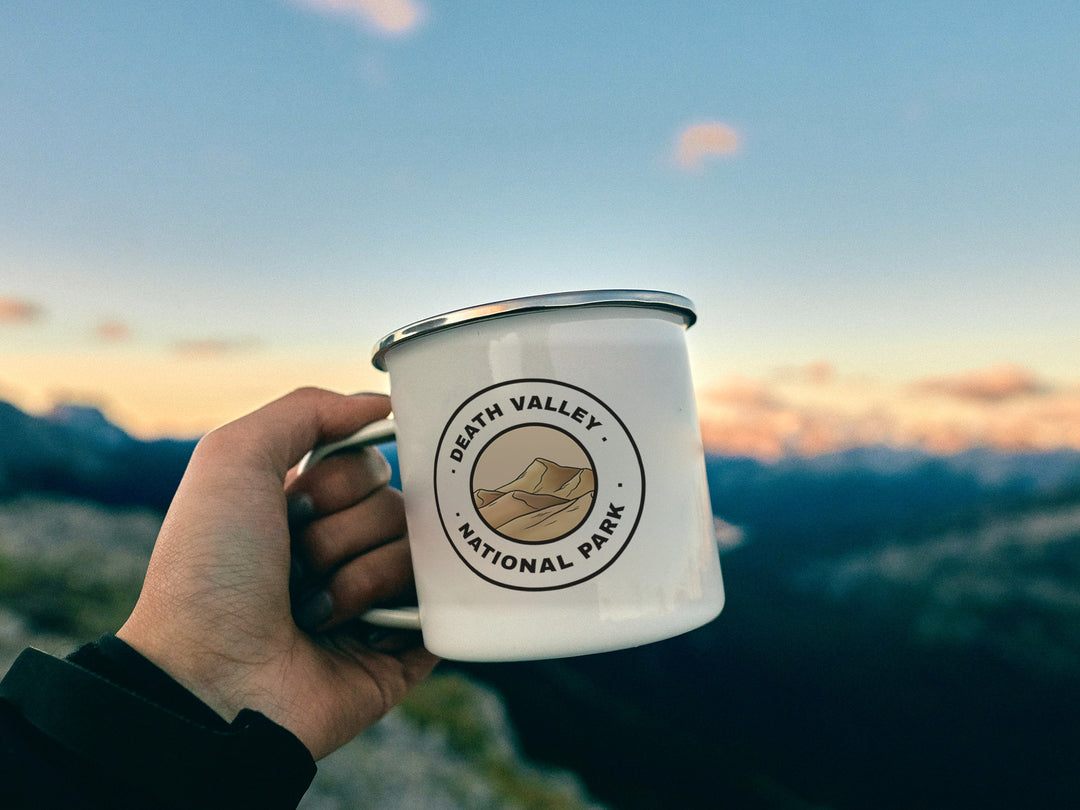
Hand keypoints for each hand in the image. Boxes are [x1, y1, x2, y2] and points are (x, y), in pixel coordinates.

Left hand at [117, 388, 437, 758]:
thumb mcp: (233, 456)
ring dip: (358, 578)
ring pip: (421, 552)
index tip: (293, 505)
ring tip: (312, 612)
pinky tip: (359, 632)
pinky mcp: (403, 650)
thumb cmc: (210, 569)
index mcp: (308, 508)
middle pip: (400, 504)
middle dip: (344, 531)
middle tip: (297, 565)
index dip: (339, 480)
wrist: (210, 679)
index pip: (371, 464)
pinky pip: (442, 607)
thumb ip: (307, 408)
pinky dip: (398, 613)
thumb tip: (385, 402)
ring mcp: (376, 601)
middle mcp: (344, 549)